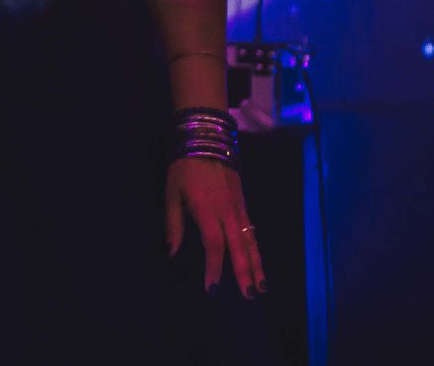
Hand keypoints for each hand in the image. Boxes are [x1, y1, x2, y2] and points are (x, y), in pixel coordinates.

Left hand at [166, 157, 265, 297]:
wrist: (207, 138)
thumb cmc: (184, 166)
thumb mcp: (172, 193)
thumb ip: (173, 224)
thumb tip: (171, 251)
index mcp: (207, 210)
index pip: (214, 246)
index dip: (214, 269)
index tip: (213, 289)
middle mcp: (227, 211)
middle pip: (239, 247)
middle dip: (245, 272)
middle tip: (251, 295)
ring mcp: (238, 206)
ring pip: (250, 240)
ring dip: (257, 263)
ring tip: (262, 285)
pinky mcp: (242, 202)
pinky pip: (251, 229)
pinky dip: (256, 247)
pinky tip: (258, 260)